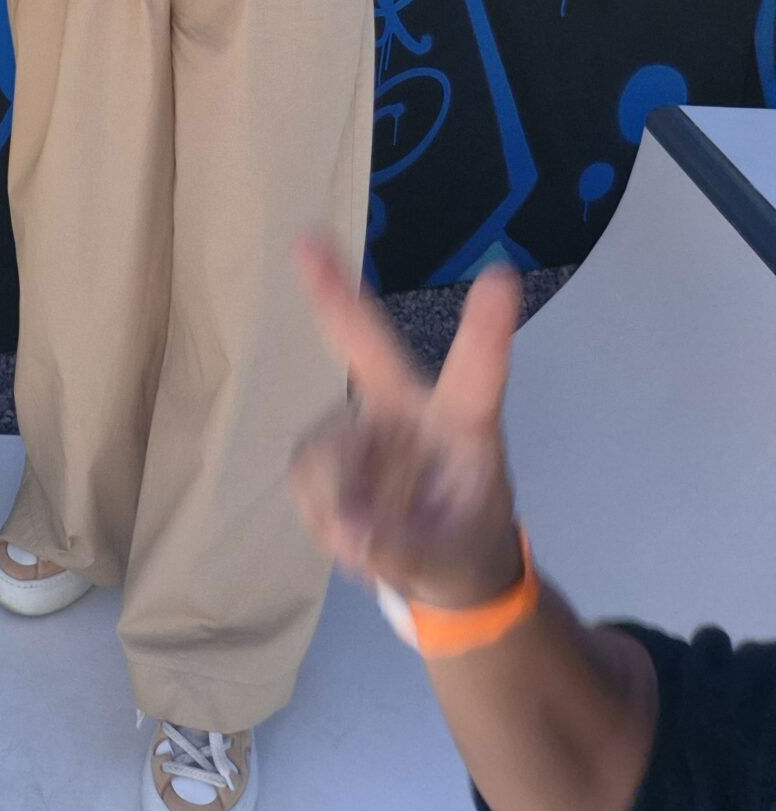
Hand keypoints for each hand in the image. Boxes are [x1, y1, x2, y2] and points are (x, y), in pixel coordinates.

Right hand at [290, 238, 525, 610]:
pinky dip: (324, 515)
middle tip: (307, 241)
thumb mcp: (453, 563)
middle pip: (369, 345)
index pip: (479, 372)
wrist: (443, 570)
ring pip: (328, 454)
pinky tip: (353, 530)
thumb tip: (349, 532)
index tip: (502, 275)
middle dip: (335, 293)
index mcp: (465, 424)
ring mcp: (363, 424)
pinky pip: (309, 475)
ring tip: (375, 546)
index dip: (487, 328)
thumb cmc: (466, 546)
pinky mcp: (328, 447)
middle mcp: (409, 408)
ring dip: (341, 508)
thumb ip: (406, 550)